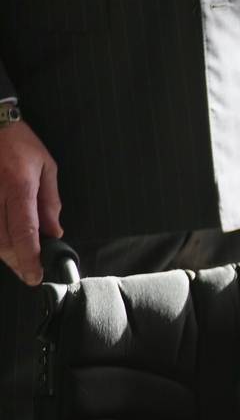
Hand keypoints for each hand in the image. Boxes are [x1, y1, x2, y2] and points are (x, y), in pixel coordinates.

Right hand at [0, 121, 61, 284]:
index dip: (30, 256)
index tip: (36, 274)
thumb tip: (54, 231)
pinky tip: (4, 243)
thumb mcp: (46, 167)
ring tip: (19, 261)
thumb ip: (50, 201)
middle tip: (29, 274)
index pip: (25, 229)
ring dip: (4, 254)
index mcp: (20, 186)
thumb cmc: (21, 144)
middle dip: (16, 261)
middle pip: (2, 240)